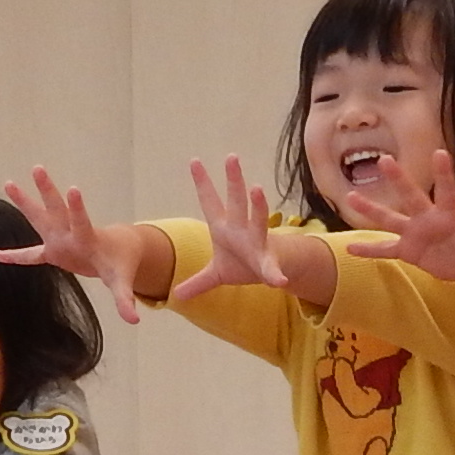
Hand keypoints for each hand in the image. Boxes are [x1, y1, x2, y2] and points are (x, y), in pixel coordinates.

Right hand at [0, 166, 148, 321]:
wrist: (120, 249)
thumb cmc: (121, 262)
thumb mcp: (122, 280)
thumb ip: (124, 299)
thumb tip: (134, 321)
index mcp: (87, 238)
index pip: (81, 221)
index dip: (77, 207)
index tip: (73, 189)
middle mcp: (70, 234)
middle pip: (57, 209)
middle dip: (47, 190)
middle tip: (38, 168)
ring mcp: (59, 239)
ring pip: (40, 217)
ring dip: (25, 201)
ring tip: (8, 182)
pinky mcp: (53, 250)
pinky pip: (31, 254)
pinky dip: (16, 257)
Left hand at [186, 154, 288, 293]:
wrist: (269, 273)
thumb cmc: (241, 264)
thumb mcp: (215, 274)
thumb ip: (197, 283)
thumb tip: (175, 296)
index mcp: (223, 228)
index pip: (210, 202)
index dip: (202, 183)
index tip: (194, 160)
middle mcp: (240, 229)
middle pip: (236, 201)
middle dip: (233, 180)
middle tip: (231, 158)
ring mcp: (256, 242)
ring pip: (257, 219)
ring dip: (257, 205)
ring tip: (256, 189)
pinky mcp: (267, 262)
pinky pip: (271, 268)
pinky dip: (275, 274)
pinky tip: (280, 281)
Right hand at [341, 146, 454, 288]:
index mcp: (449, 214)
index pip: (447, 191)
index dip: (444, 174)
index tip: (440, 152)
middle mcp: (427, 218)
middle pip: (411, 196)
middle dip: (399, 180)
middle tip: (385, 159)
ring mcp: (414, 233)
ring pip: (389, 218)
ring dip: (370, 209)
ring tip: (350, 196)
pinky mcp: (406, 250)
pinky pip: (384, 249)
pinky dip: (368, 250)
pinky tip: (349, 249)